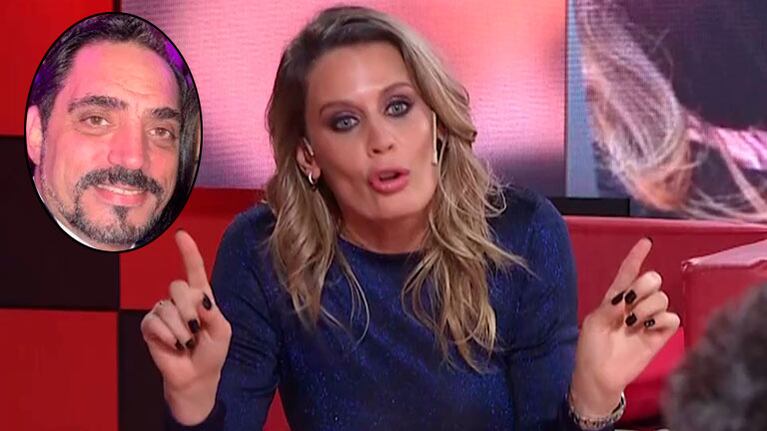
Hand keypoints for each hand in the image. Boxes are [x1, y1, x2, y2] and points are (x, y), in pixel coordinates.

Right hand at [140, 230, 231, 424]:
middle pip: (178, 286)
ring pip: (167, 308)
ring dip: (181, 330)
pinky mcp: (150, 327)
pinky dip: (168, 337)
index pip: (194, 270)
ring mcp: (163, 312)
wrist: (197, 377)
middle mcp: (180, 301)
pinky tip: (174, 346)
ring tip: (186, 343)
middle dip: (189, 309)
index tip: (181, 235)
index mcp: (201, 297)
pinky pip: (155, 322)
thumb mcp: (223, 332)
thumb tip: (200, 299)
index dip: (188, 252)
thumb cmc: (212, 352)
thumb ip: (214, 313)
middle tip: (196, 331)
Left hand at [570, 238, 679, 416]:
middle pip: (652, 280)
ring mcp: (648, 319)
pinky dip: (660, 319)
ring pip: (662, 298)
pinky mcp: (659, 336)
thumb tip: (628, 299)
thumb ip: (610, 307)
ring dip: (648, 306)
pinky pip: (672, 318)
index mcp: (615, 298)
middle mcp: (634, 305)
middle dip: (644, 284)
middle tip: (630, 301)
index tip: (646, 242)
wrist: (599, 377)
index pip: (628, 272)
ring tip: (633, 323)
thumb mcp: (593, 323)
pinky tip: (646, 328)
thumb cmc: (591, 349)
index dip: (636, 257)